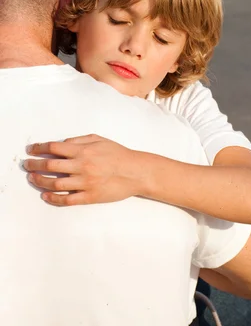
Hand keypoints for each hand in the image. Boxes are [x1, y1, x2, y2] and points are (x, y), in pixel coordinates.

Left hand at [23, 134, 144, 206]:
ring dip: (40, 181)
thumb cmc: (118, 154)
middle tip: (27, 164)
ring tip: (32, 178)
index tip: (31, 149)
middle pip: (50, 166)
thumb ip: (79, 140)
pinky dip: (53, 199)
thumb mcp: (99, 140)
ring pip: (55, 184)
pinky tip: (45, 196)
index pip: (55, 148)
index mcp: (84, 150)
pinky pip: (67, 200)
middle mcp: (82, 166)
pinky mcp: (89, 197)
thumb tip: (61, 144)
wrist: (135, 171)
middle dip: (34, 164)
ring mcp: (85, 183)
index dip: (40, 148)